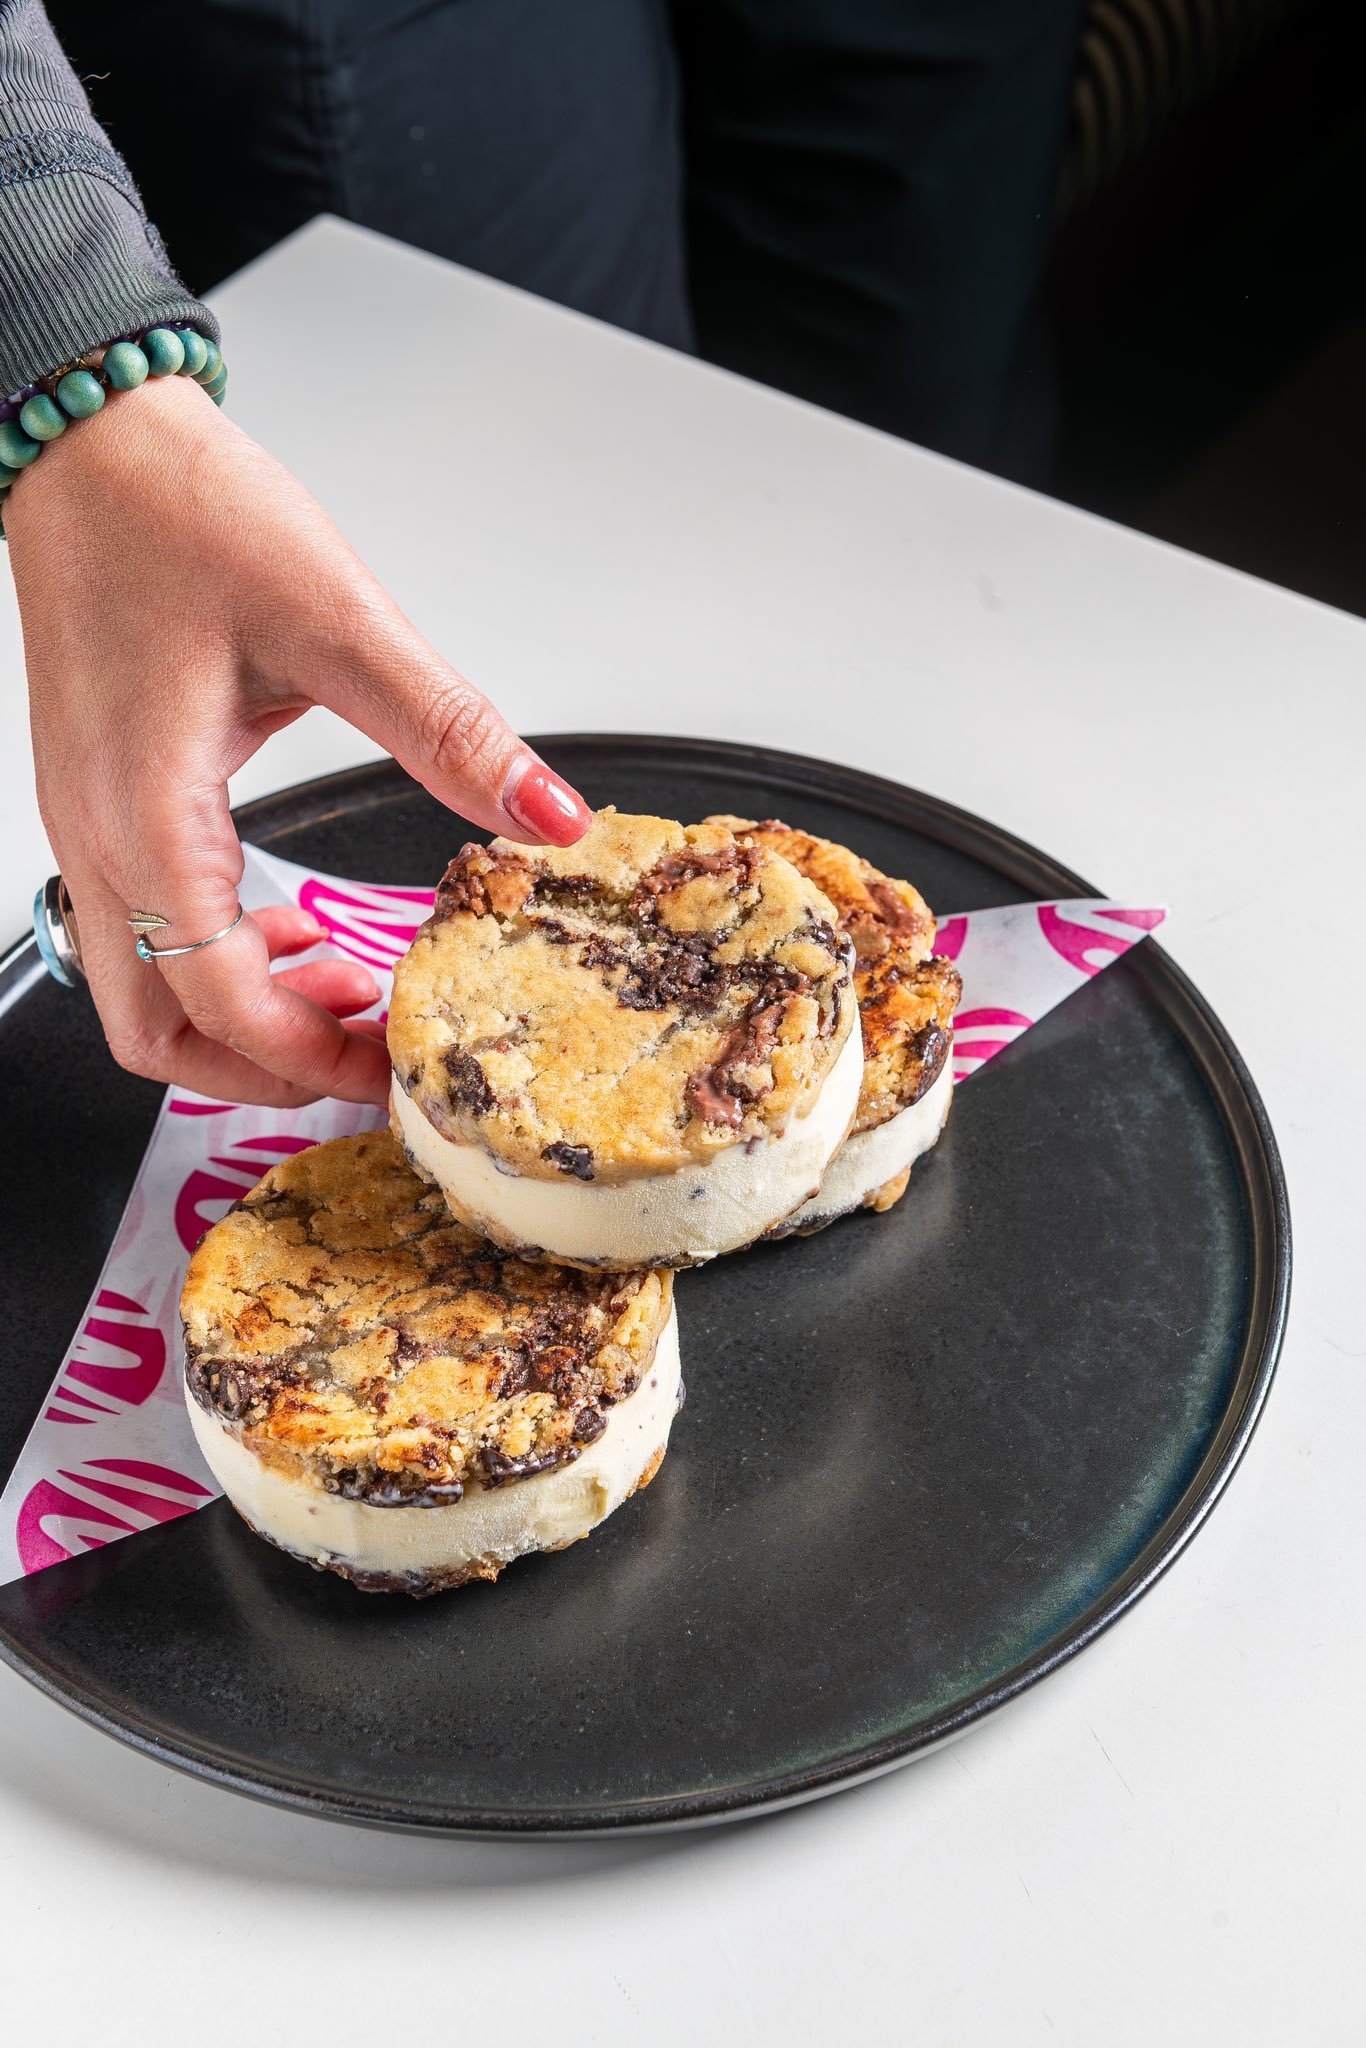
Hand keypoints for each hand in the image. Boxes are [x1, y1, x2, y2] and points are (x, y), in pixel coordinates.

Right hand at [7, 372, 590, 1106]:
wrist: (89, 443)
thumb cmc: (181, 514)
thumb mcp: (338, 623)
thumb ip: (449, 731)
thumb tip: (546, 812)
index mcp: (149, 815)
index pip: (221, 1004)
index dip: (314, 1058)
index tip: (396, 1069)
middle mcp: (100, 840)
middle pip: (158, 1034)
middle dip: (266, 1067)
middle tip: (370, 1051)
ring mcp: (88, 826)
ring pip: (143, 990)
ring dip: (241, 1016)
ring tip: (345, 982)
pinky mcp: (99, 800)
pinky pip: (144, 928)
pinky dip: (218, 957)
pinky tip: (292, 921)